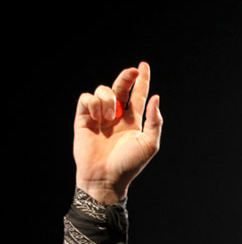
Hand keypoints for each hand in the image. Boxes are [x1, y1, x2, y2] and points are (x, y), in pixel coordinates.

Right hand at [73, 62, 162, 202]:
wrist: (105, 178)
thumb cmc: (129, 165)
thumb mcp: (149, 144)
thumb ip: (155, 121)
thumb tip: (156, 97)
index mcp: (133, 121)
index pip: (137, 95)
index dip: (141, 80)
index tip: (143, 66)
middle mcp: (116, 116)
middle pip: (120, 87)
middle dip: (126, 77)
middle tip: (132, 72)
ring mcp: (99, 117)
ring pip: (103, 90)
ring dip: (108, 98)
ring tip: (110, 116)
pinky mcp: (83, 119)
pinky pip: (86, 99)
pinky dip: (93, 102)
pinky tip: (98, 116)